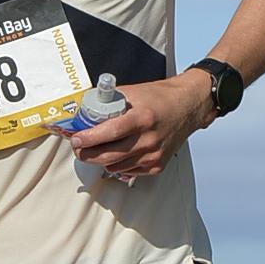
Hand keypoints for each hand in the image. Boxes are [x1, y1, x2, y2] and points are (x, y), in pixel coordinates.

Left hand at [70, 73, 208, 181]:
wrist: (188, 106)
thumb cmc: (161, 97)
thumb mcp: (133, 92)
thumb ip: (109, 101)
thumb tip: (84, 109)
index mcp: (142, 118)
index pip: (109, 133)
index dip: (88, 138)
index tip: (76, 138)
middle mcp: (149, 139)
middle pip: (108, 156)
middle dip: (87, 154)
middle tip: (78, 148)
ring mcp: (153, 155)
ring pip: (115, 167)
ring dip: (100, 160)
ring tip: (95, 149)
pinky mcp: (157, 165)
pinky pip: (128, 171)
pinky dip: (117, 165)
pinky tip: (117, 153)